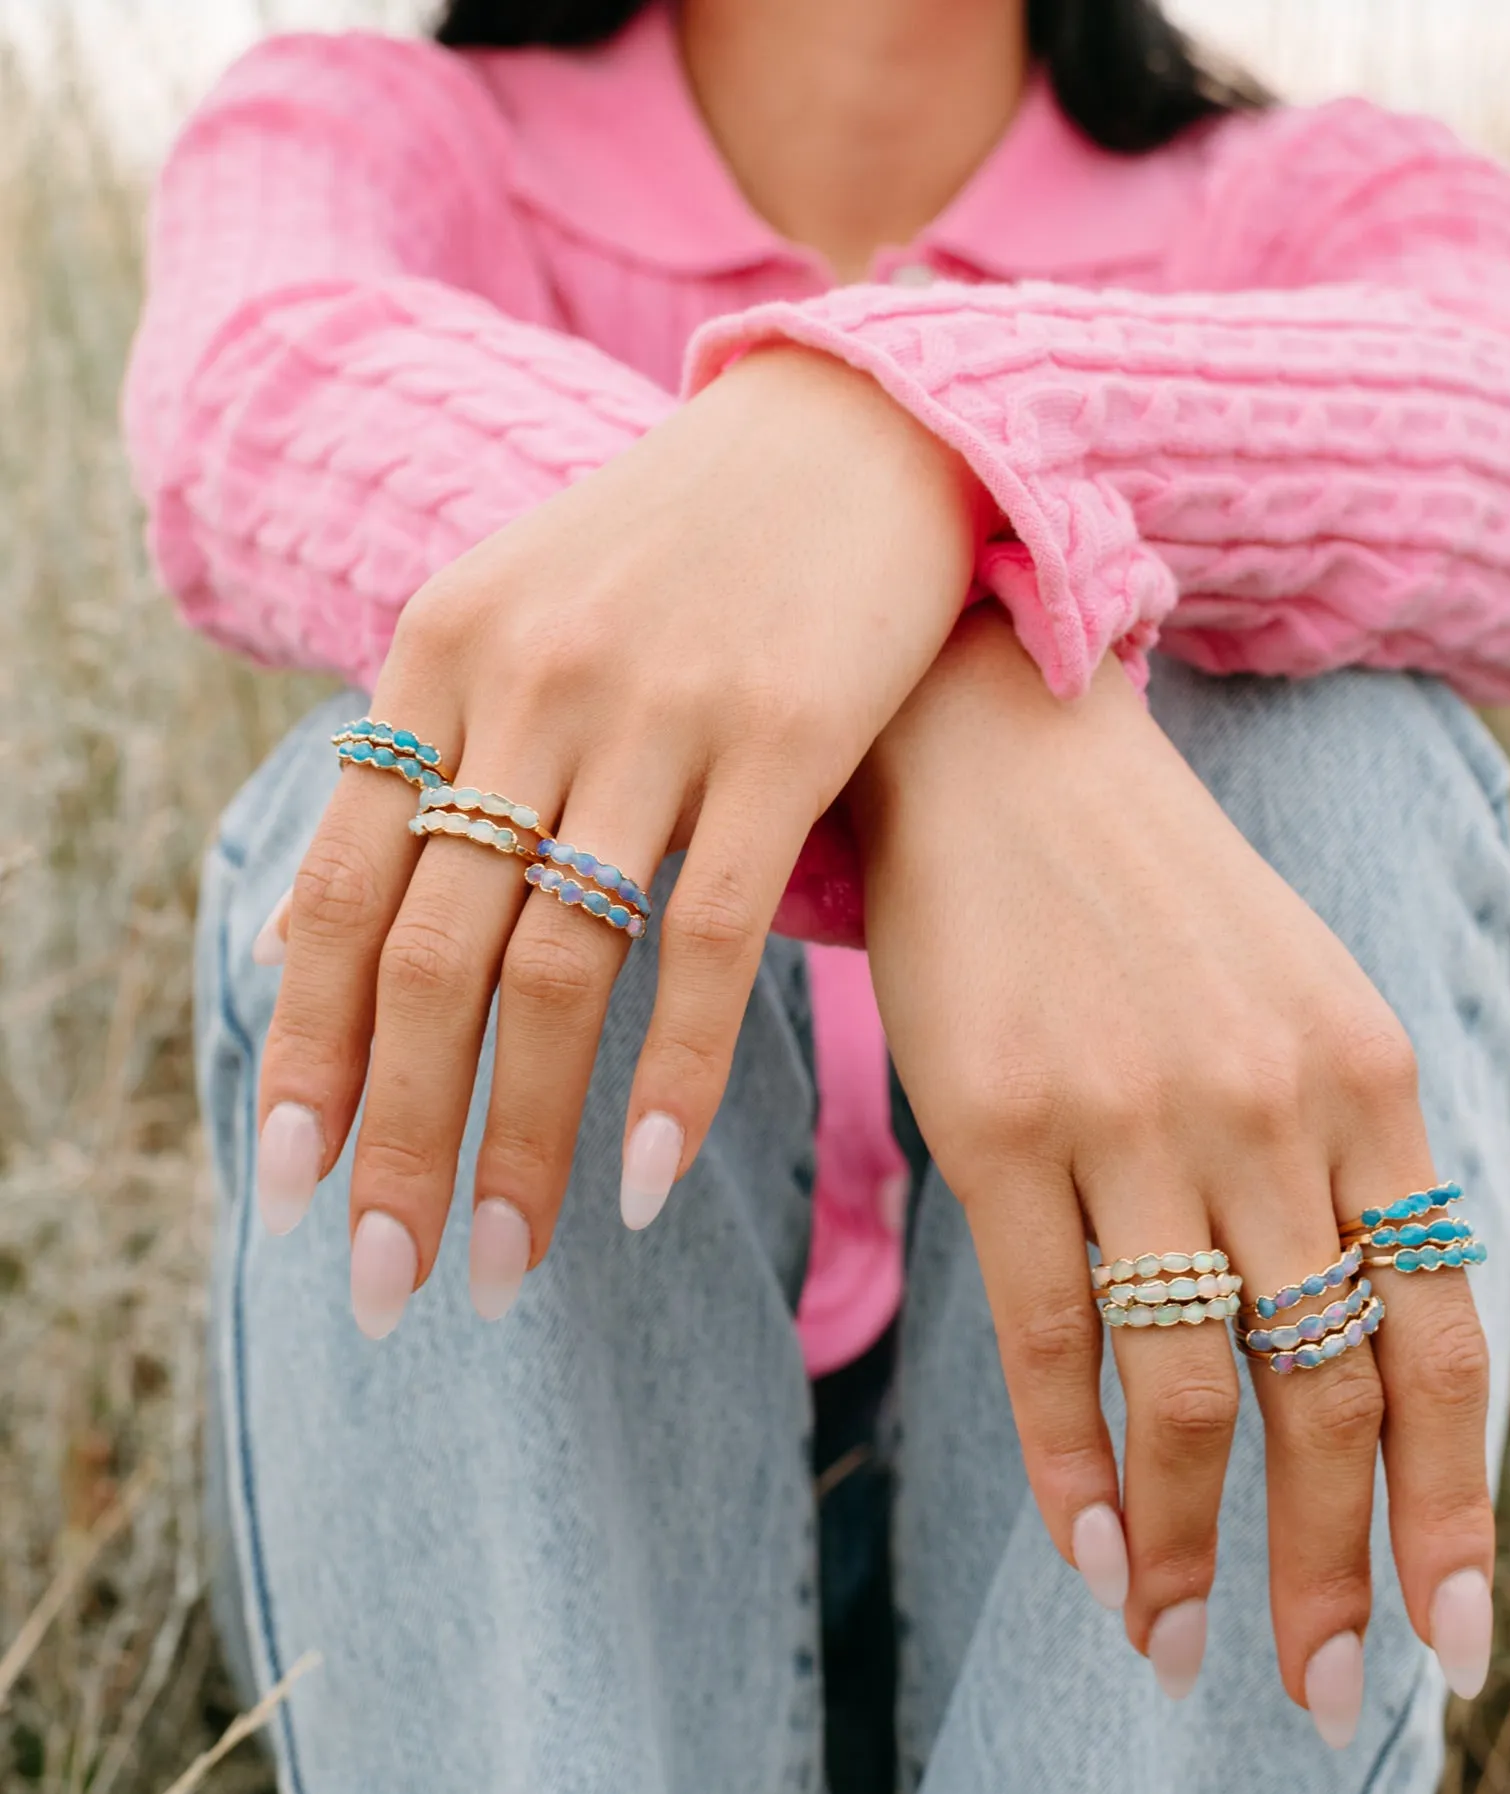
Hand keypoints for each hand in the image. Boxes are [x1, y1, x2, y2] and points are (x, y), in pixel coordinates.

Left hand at [254, 346, 992, 1330]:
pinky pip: (714, 937)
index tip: (295, 1193)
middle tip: (387, 1284)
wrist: (850, 429)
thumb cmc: (682, 548)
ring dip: (519, 1135)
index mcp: (443, 652)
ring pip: (561, 965)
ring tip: (502, 1264)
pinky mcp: (786, 735)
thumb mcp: (520, 615)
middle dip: (401, 1139)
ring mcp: (659, 709)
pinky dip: (676, 1069)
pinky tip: (641, 1175)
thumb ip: (428, 759)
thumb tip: (317, 927)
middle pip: (436, 958)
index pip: (344, 895)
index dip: (312, 1055)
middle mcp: (531, 682)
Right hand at [849, 608, 1493, 1733]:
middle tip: (1328, 1682)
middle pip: (1322, 1389)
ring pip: (1185, 1388)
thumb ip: (1336, 1155)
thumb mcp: (1291, 998)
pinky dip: (1071, 1467)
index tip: (1452, 1625)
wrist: (1000, 748)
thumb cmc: (1145, 889)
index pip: (1439, 1332)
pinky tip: (1087, 1548)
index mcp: (1363, 1075)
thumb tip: (1347, 1337)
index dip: (1452, 1499)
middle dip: (1334, 1562)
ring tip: (1175, 1644)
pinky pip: (1050, 1339)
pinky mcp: (999, 1123)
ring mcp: (1130, 1116)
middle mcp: (1267, 1108)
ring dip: (1189, 1544)